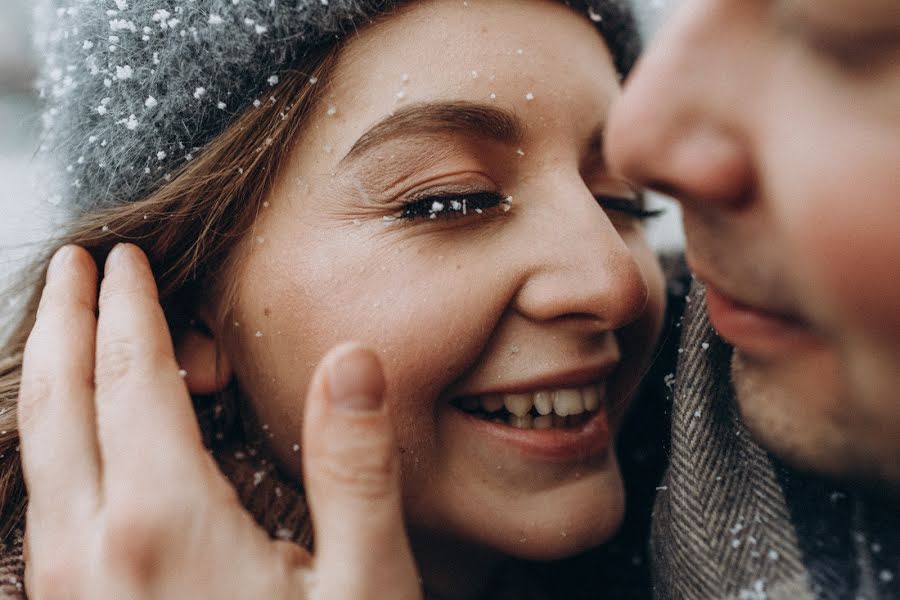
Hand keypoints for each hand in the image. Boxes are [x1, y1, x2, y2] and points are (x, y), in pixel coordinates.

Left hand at [17, 243, 420, 598]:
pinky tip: (73, 442)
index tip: (128, 262)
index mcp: (163, 523)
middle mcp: (93, 551)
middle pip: (56, 403)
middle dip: (66, 323)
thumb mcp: (362, 584)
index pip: (132, 377)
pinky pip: (41, 506)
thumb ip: (354, 467)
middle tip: (76, 269)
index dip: (130, 308)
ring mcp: (69, 593)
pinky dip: (50, 445)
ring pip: (34, 455)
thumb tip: (353, 362)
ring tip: (67, 333)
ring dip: (48, 378)